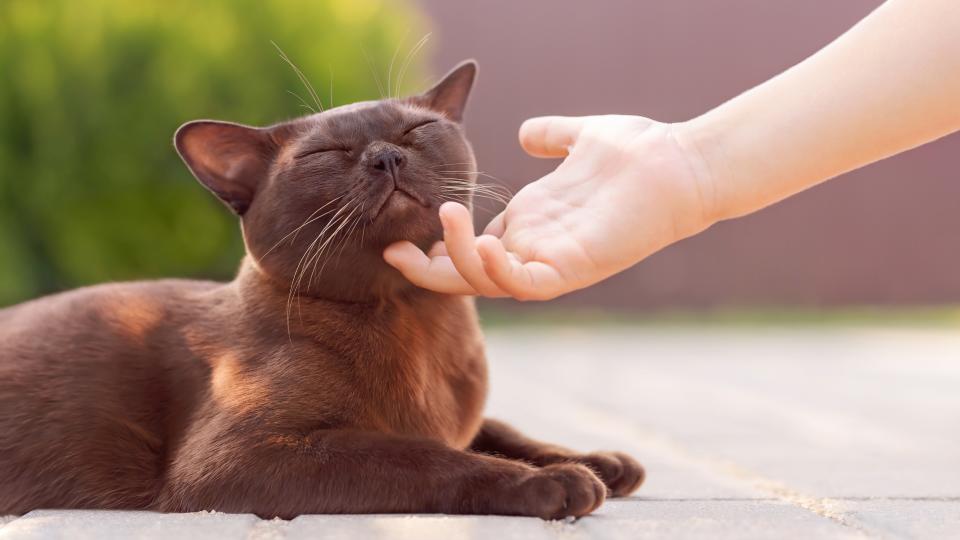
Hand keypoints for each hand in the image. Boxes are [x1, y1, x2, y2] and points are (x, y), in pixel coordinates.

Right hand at [384, 115, 717, 299]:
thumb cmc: (637, 152)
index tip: (401, 235)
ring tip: (443, 219)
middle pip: (468, 275)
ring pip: (489, 283)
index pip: (471, 248)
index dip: (436, 247)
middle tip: (393, 251)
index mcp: (530, 225)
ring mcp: (553, 263)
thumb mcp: (579, 139)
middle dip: (427, 270)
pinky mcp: (575, 270)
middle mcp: (535, 249)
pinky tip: (487, 243)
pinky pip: (525, 286)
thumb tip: (528, 133)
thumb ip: (551, 136)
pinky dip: (499, 273)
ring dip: (458, 260)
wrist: (681, 162)